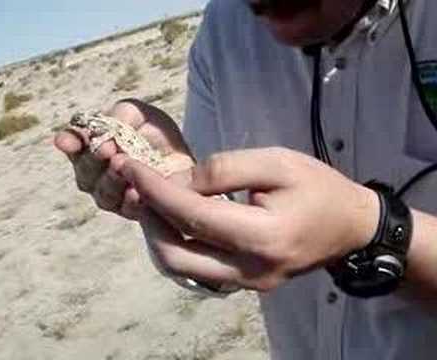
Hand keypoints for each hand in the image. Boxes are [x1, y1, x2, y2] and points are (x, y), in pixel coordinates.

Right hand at [53, 99, 193, 219]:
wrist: (185, 158)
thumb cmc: (157, 134)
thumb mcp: (141, 115)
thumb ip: (121, 114)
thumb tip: (103, 128)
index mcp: (92, 145)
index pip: (71, 144)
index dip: (69, 143)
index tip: (68, 141)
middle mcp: (96, 173)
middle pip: (84, 171)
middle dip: (93, 160)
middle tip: (106, 150)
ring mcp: (112, 195)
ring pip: (102, 193)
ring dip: (111, 180)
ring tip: (121, 167)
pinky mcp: (133, 211)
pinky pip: (126, 209)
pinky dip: (129, 200)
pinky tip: (135, 192)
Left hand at [115, 147, 380, 290]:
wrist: (351, 227)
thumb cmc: (318, 188)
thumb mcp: (277, 162)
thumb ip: (225, 168)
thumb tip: (180, 181)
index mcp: (262, 236)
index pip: (192, 215)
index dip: (156, 190)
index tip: (130, 167)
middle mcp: (250, 270)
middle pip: (176, 254)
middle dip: (148, 217)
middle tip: (139, 186)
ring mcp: (247, 284)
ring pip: (181, 268)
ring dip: (158, 234)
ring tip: (153, 200)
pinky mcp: (246, 285)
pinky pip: (197, 269)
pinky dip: (178, 243)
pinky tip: (175, 218)